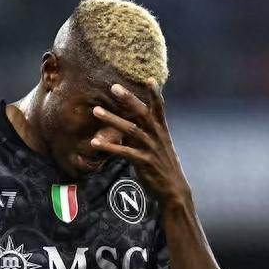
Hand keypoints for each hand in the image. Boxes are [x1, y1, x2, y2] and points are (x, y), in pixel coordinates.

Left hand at [91, 77, 190, 206]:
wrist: (174, 189)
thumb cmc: (164, 166)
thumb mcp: (160, 146)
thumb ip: (147, 134)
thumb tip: (131, 125)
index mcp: (162, 130)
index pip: (159, 108)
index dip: (155, 93)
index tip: (149, 78)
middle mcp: (157, 136)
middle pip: (142, 113)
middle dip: (128, 99)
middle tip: (114, 87)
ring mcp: (150, 148)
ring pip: (130, 130)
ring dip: (111, 119)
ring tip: (96, 111)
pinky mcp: (143, 162)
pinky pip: (123, 152)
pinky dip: (108, 147)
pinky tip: (95, 143)